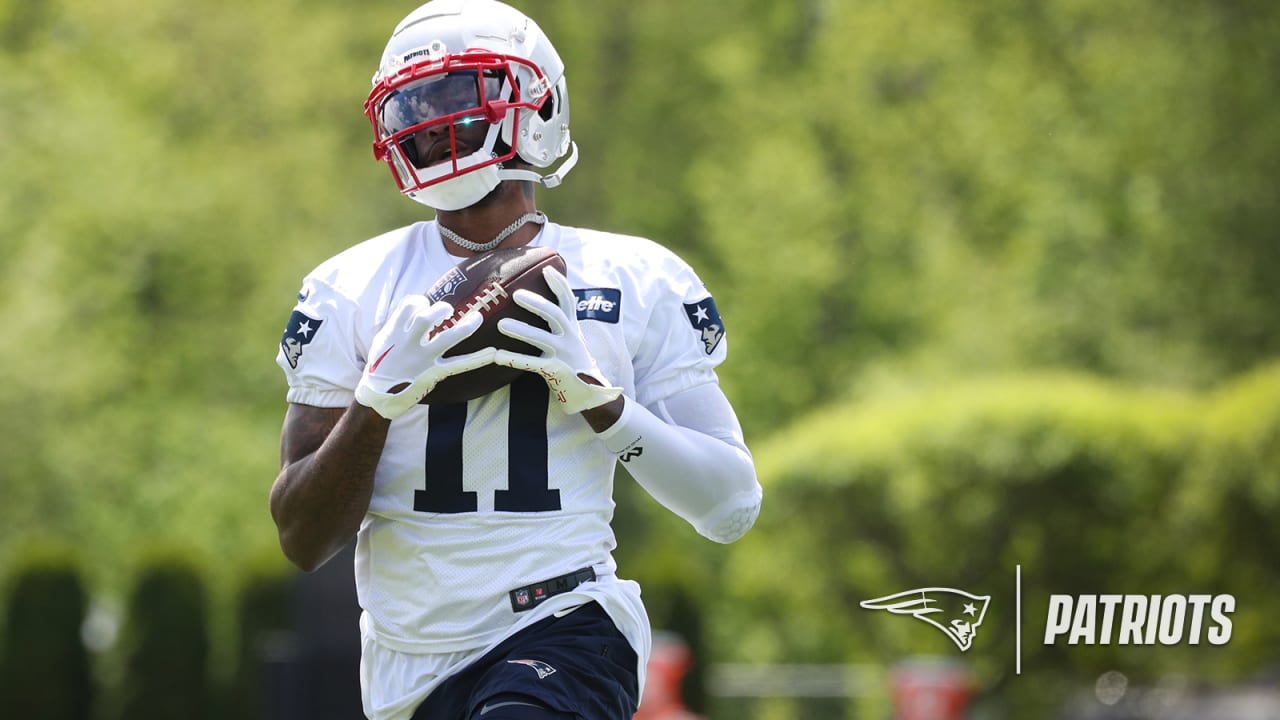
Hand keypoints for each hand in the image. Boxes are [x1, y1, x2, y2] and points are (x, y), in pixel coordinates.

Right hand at [355, 296, 494, 419]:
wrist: (378, 395)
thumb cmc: (381, 364)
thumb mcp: (383, 340)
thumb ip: (398, 322)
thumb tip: (416, 305)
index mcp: (394, 332)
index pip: (410, 306)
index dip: (420, 301)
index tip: (425, 304)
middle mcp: (408, 344)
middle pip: (426, 318)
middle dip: (440, 309)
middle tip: (448, 310)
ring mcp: (422, 359)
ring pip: (446, 338)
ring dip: (464, 327)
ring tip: (477, 318)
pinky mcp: (433, 372)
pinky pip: (458, 365)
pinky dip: (477, 359)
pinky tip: (492, 353)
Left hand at [494, 267, 622, 413]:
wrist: (588, 393)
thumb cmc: (571, 362)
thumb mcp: (569, 339)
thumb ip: (557, 323)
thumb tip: (537, 302)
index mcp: (572, 328)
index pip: (568, 301)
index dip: (559, 284)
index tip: (547, 270)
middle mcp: (570, 338)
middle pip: (555, 315)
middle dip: (537, 303)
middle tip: (516, 294)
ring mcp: (564, 355)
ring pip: (542, 339)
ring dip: (522, 330)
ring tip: (502, 324)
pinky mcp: (557, 372)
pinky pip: (533, 364)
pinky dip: (514, 359)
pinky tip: (497, 356)